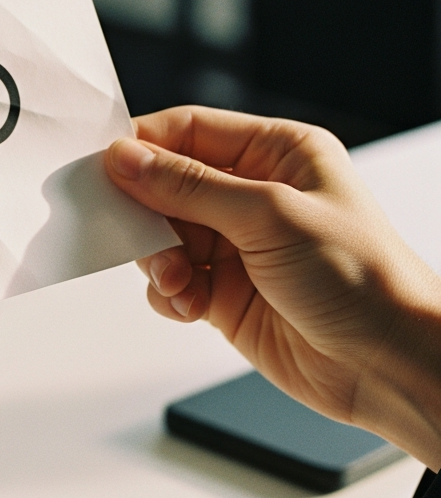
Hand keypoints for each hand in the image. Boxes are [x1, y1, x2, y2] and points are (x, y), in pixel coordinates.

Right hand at [105, 106, 440, 470]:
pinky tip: (192, 305)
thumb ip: (188, 186)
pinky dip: (168, 293)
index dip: (143, 146)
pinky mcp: (223, 291)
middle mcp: (252, 193)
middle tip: (131, 232)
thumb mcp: (268, 215)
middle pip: (165, 184)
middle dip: (145, 211)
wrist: (391, 366)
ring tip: (180, 280)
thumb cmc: (362, 279)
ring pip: (160, 235)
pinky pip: (169, 280)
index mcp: (276, 152)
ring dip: (157, 259)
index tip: (105, 168)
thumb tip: (125, 158)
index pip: (188, 131)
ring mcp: (235, 244)